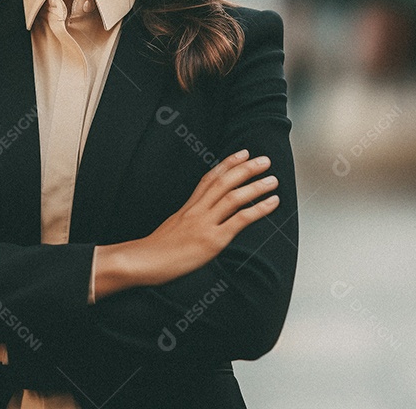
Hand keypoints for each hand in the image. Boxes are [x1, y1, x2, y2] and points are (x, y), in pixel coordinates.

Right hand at [93, 149, 278, 298]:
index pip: (210, 178)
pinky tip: (272, 202)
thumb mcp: (171, 228)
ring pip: (234, 197)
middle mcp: (197, 211)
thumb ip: (187, 221)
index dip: (228, 164)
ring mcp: (205, 224)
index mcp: (188, 207)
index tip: (243, 154)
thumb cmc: (155, 251)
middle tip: (264, 160)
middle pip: (224, 182)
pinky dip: (259, 209)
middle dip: (246, 169)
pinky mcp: (212, 240)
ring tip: (273, 179)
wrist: (143, 261)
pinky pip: (240, 220)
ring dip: (256, 186)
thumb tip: (198, 221)